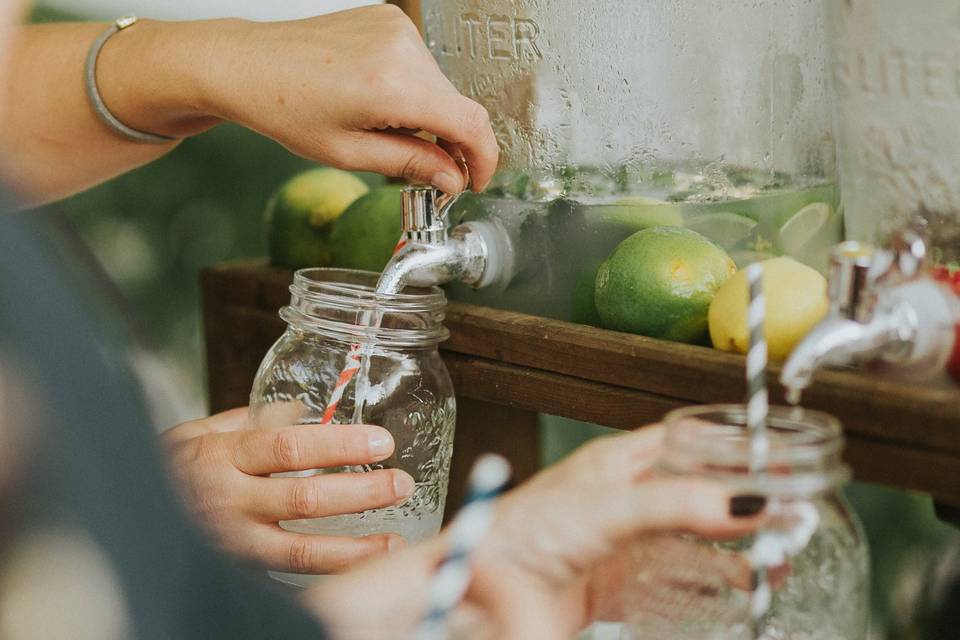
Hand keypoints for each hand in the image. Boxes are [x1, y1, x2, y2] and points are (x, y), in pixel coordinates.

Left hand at [99, 6, 498, 193]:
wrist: (246, 63)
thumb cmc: (284, 108)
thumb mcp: (349, 152)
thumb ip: (411, 165)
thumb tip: (453, 179)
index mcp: (393, 85)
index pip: (471, 124)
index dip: (484, 159)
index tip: (475, 181)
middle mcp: (403, 49)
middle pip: (457, 106)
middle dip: (449, 142)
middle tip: (427, 171)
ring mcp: (397, 28)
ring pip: (440, 87)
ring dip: (429, 116)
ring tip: (385, 130)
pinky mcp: (389, 19)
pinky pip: (421, 65)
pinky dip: (413, 90)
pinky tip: (378, 101)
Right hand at [161, 408, 414, 573]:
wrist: (125, 515)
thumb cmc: (168, 471)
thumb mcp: (199, 433)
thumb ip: (251, 418)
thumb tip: (302, 408)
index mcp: (223, 457)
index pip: (290, 447)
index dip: (340, 445)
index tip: (381, 442)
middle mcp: (228, 502)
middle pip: (305, 499)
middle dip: (360, 493)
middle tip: (400, 484)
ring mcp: (232, 543)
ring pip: (300, 551)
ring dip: (353, 548)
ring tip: (393, 541)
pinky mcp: (236, 572)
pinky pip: (285, 577)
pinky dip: (324, 575)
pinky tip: (357, 569)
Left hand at [306, 424, 766, 638]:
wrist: (480, 587)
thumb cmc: (520, 530)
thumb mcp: (605, 508)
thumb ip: (675, 504)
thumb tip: (742, 500)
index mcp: (619, 463)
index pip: (689, 443)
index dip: (734, 449)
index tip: (781, 459)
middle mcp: (625, 499)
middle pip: (699, 496)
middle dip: (745, 507)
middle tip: (792, 518)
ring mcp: (623, 543)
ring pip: (693, 543)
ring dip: (735, 553)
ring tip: (778, 562)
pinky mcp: (617, 584)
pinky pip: (674, 585)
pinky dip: (707, 590)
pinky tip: (735, 595)